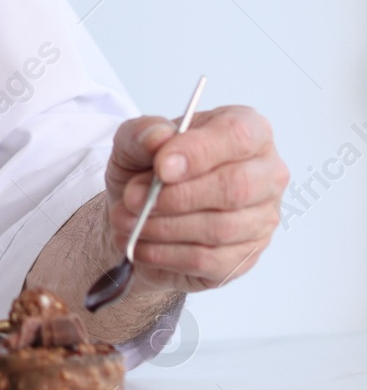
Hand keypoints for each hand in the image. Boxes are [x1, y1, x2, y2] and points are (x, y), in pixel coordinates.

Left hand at [104, 105, 287, 293]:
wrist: (139, 208)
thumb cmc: (149, 165)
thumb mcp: (133, 140)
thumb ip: (143, 133)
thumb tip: (158, 138)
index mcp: (247, 129)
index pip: (237, 136)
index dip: (199, 152)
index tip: (161, 167)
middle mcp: (265, 173)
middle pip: (236, 187)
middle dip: (178, 196)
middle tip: (133, 198)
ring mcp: (261, 218)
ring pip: (222, 228)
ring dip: (165, 227)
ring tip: (126, 220)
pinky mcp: (247, 256)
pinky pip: (211, 260)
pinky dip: (168, 254)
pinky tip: (140, 246)